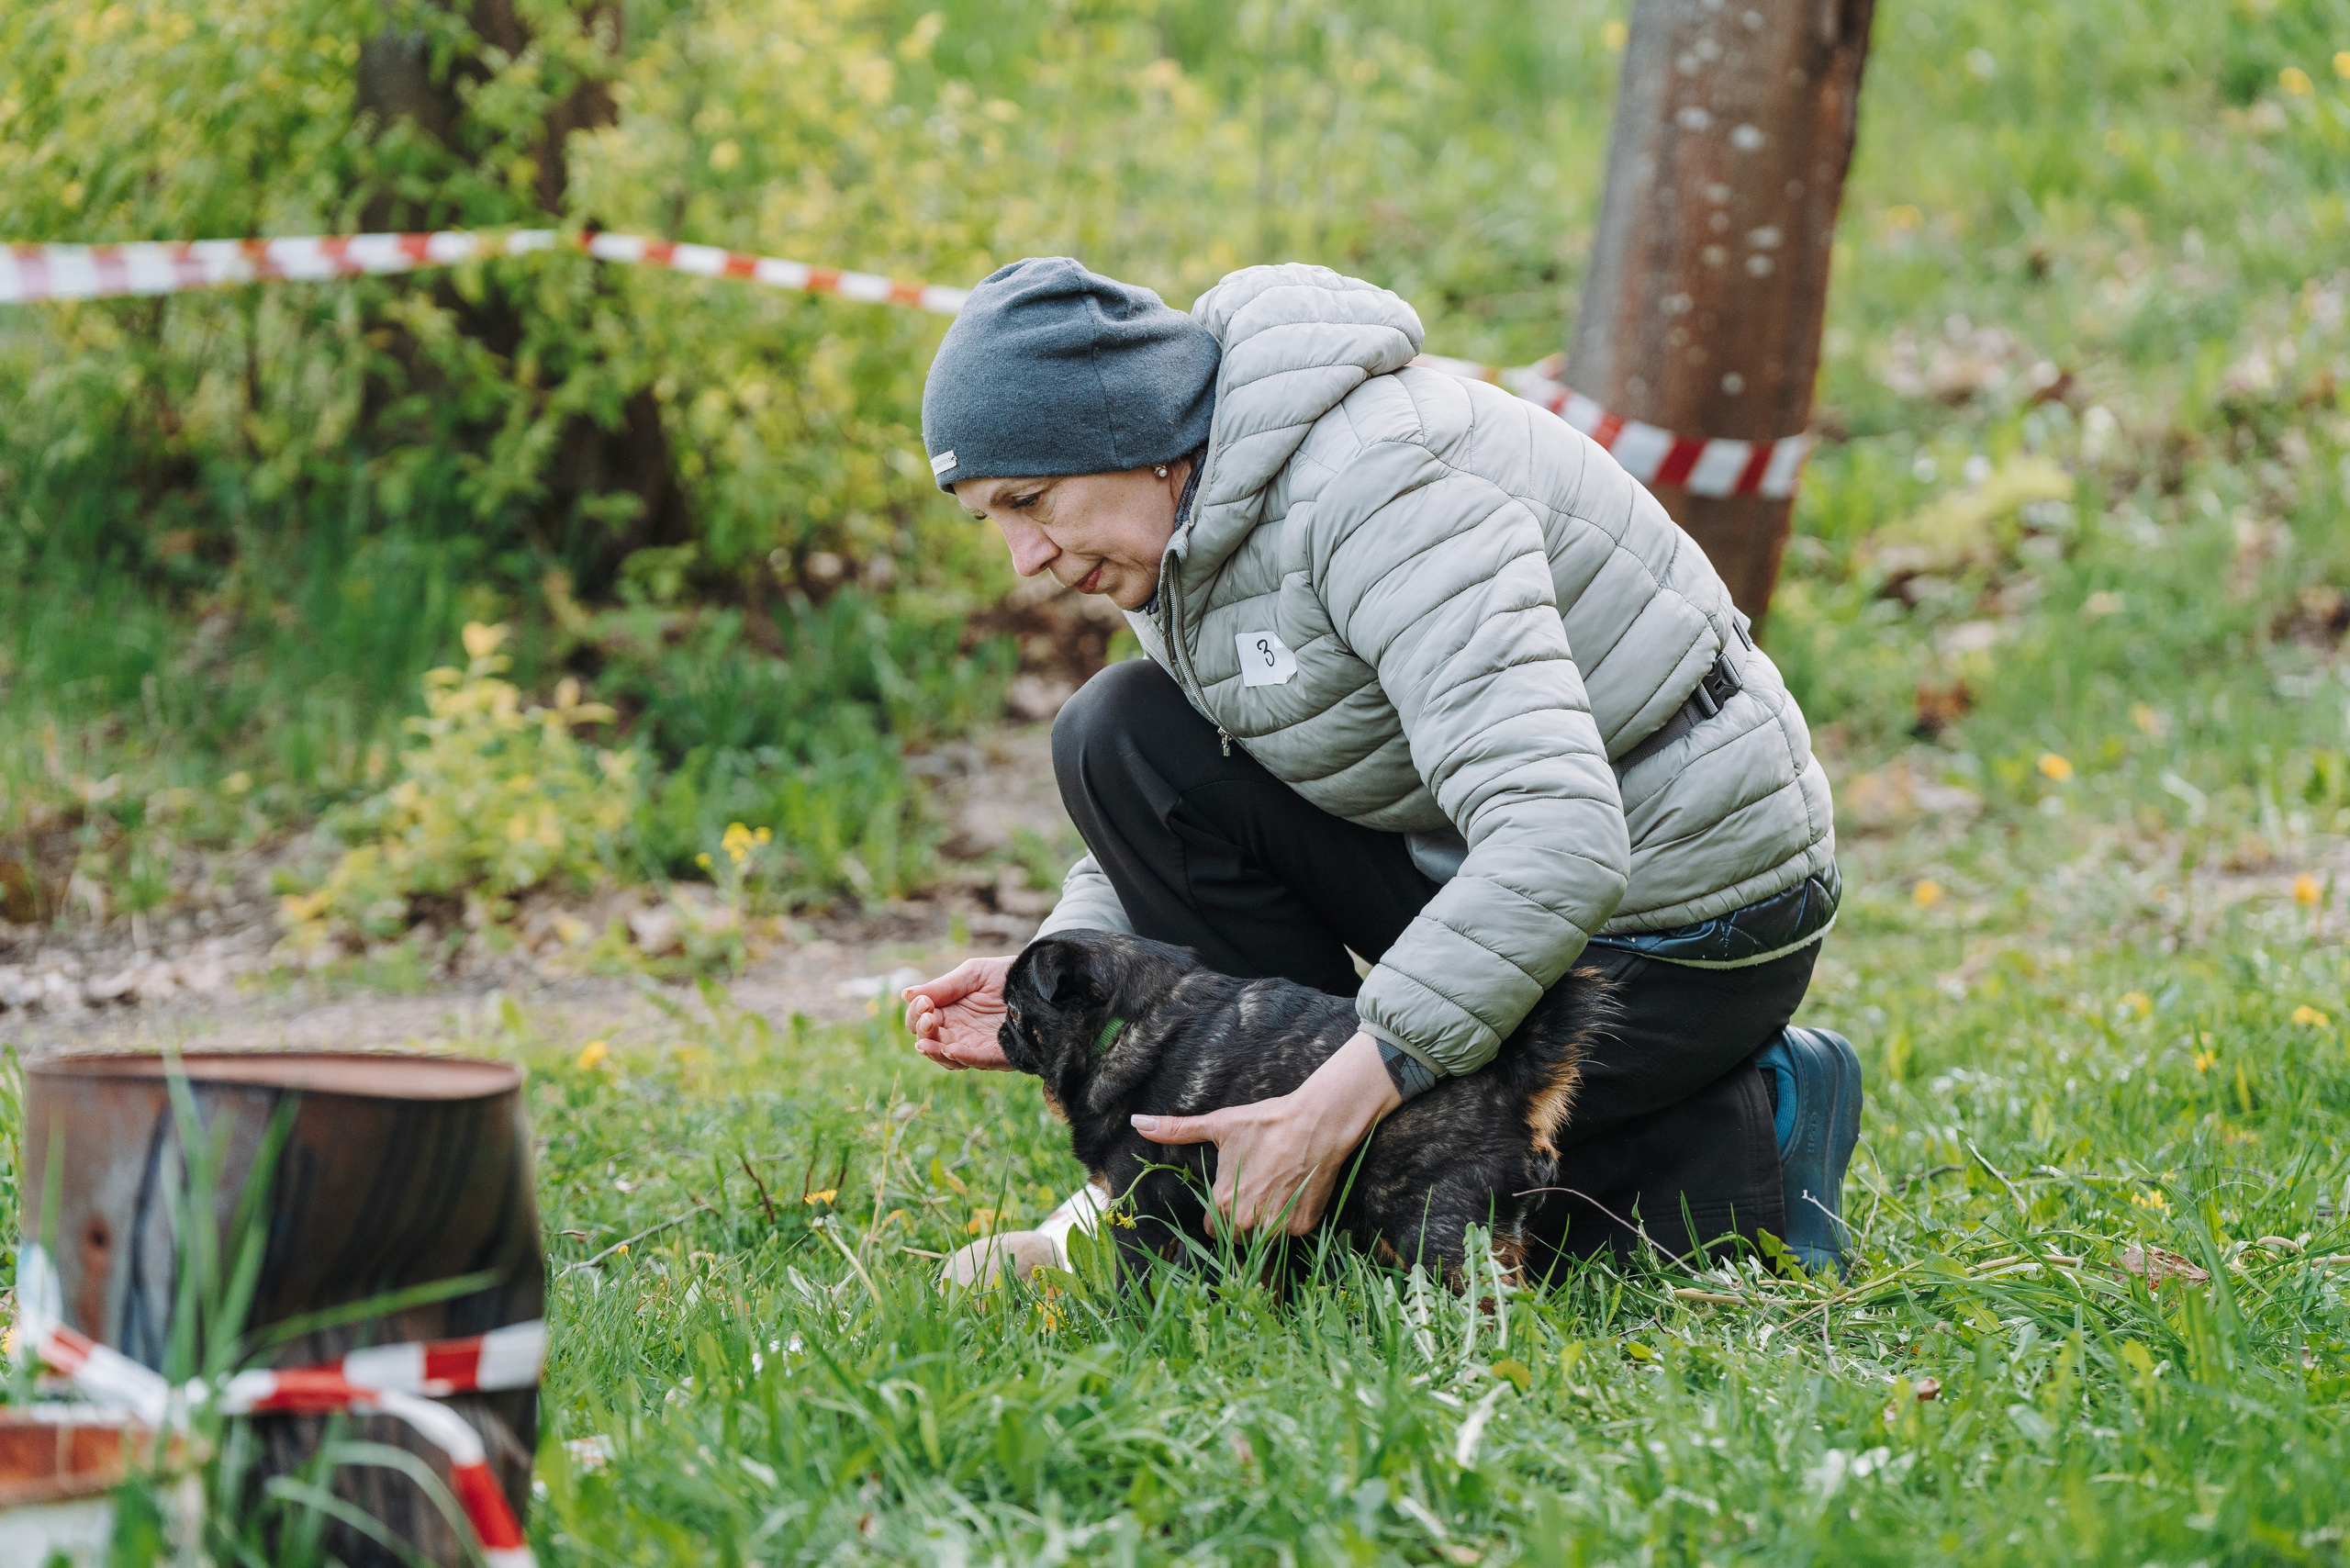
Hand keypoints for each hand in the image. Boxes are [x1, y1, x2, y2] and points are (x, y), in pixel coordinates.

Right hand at [903, 956, 1016, 1070]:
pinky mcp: (1000, 1055)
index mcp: (949, 1013)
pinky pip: (979, 1061)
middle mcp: (960, 1033)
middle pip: (930, 1043)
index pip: (920, 1022)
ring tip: (928, 1043)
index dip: (915, 1015)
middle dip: (923, 1032)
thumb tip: (906, 995)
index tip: (923, 1002)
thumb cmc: (1006, 974)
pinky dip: (964, 1058)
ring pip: (948, 1058)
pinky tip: (952, 1050)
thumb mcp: (972, 974)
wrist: (1040, 978)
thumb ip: (942, 987)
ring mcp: (978, 1046)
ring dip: (936, 1052)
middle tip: (928, 1018)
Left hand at [1132, 1033, 1402, 1234]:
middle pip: (1237, 1235)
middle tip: (1259, 1186)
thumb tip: (1136, 1123)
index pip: (1213, 1226)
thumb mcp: (1218, 1124)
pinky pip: (1289, 1232)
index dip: (1222, 1209)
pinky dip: (1291, 1217)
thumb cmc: (1265, 1122)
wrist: (1316, 1123)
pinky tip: (1295, 1191)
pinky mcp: (1302, 1227)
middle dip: (1243, 1218)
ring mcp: (1276, 1227)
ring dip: (1267, 1221)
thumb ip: (1176, 1129)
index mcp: (1222, 1202)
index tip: (1237, 1189)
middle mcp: (1246, 1221)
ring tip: (1277, 1187)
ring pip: (1263, 1237)